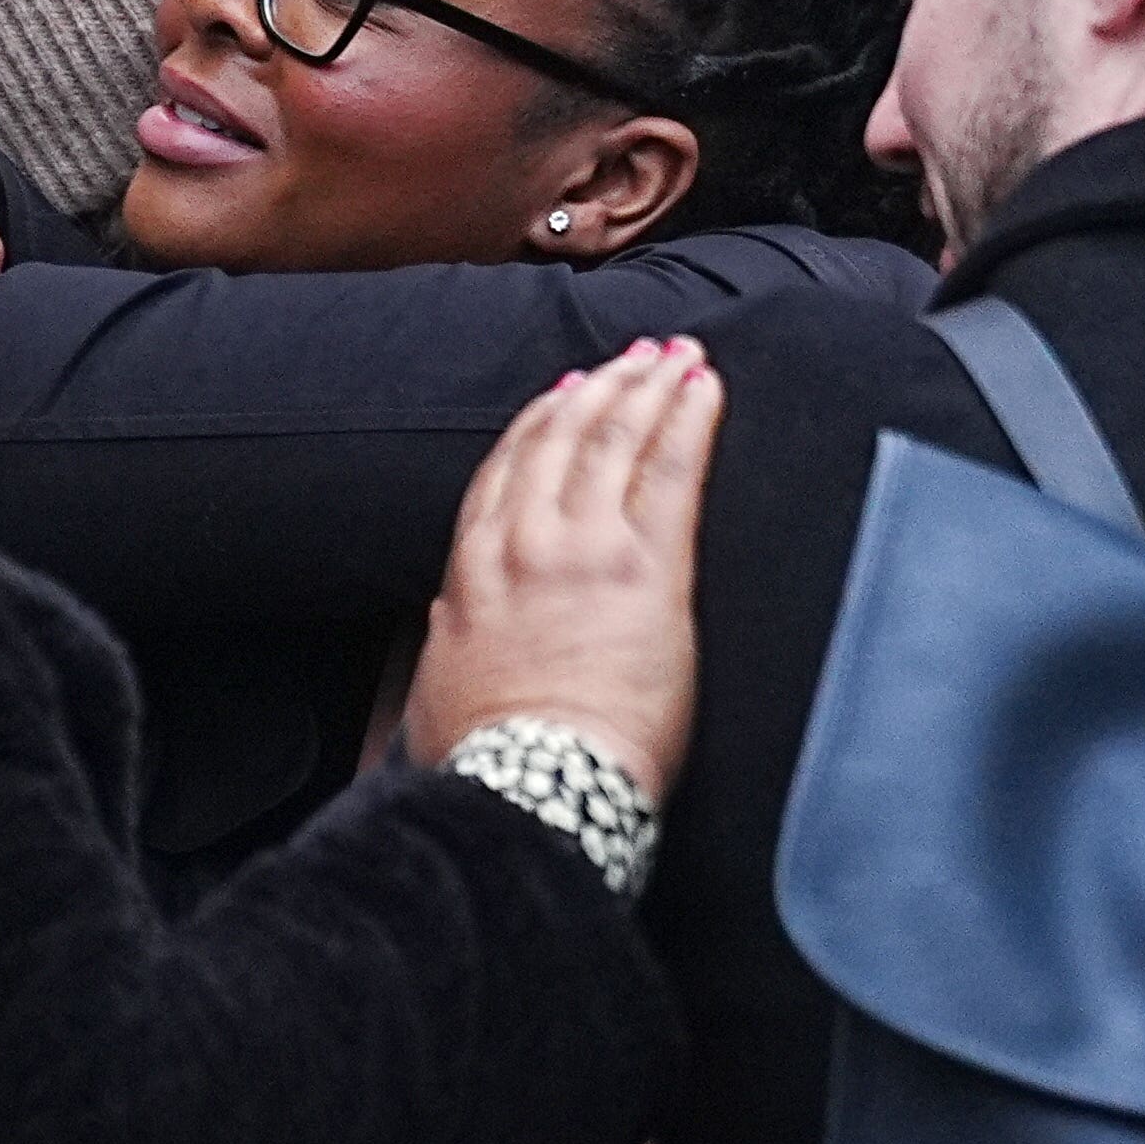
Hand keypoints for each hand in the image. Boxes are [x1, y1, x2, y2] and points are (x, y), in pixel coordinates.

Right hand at [404, 339, 721, 799]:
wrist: (534, 787)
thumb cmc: (490, 759)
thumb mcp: (440, 687)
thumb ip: (451, 637)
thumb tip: (452, 619)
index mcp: (473, 570)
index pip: (507, 472)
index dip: (539, 424)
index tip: (563, 396)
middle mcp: (525, 543)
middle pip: (564, 440)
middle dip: (603, 388)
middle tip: (633, 358)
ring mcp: (586, 548)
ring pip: (617, 439)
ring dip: (648, 387)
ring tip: (675, 356)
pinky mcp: (648, 567)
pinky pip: (673, 470)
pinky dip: (689, 418)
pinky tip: (704, 388)